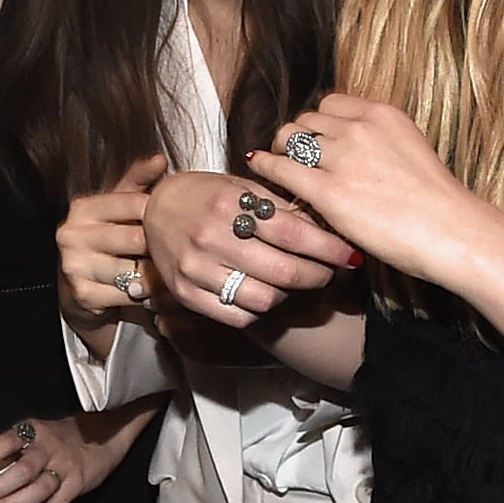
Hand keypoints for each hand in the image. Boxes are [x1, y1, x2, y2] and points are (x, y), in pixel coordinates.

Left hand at [0, 413, 119, 502]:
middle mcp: (50, 447)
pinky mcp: (77, 486)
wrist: (100, 435)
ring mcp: (65, 467)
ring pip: (37, 490)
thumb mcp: (34, 435)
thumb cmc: (56, 439)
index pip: (5, 442)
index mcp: (34, 431)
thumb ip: (11, 451)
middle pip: (22, 471)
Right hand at [56, 153, 167, 329]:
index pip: (134, 203)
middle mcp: (72, 235)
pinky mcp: (83, 294)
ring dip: (157, 274)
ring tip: (167, 271)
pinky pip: (129, 294)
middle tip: (179, 250)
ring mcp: (75, 265)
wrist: (79, 286)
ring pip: (135, 269)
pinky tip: (152, 290)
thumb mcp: (118, 207)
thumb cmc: (106, 241)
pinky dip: (148, 295)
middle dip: (160, 247)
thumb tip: (159, 158)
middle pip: (136, 239)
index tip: (176, 219)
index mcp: (83, 208)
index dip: (160, 213)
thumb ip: (137, 181)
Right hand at [142, 167, 358, 329]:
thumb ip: (277, 207)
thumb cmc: (205, 194)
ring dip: (289, 294)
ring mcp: (196, 269)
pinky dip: (258, 309)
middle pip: (285, 271)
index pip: (294, 234)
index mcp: (229, 205)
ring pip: (264, 299)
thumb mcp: (239, 187)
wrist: (153, 209)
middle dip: (319, 275)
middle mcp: (211, 238)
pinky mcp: (186, 293)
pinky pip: (237, 315)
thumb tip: (325, 227)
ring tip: (292, 281)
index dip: (329, 248)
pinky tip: (263, 292)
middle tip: (330, 272)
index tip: (350, 255)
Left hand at [250, 94, 487, 286]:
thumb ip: (379, 142)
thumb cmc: (436, 202)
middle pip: (307, 119)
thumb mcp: (409, 150)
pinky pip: (281, 169)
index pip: (332, 104)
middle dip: (298, 136)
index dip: (319, 122)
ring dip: (281, 149)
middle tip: (293, 155)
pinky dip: (266, 166)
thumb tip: (353, 151)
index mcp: (382, 115)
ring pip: (290, 138)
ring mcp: (342, 158)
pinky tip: (259, 166)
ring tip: (278, 163)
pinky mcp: (328, 191)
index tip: (316, 138)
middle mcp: (359, 128)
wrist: (450, 231)